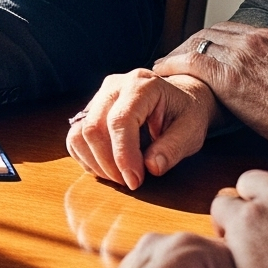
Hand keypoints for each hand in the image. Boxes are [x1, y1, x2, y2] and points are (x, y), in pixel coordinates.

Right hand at [67, 69, 217, 189]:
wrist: (180, 98)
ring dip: (95, 162)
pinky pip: (75, 136)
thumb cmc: (186, 113)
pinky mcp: (91, 110)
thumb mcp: (191, 130)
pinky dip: (86, 158)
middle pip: (93, 127)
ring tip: (119, 176)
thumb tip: (151, 167)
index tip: (135, 181)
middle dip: (108, 163)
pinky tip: (108, 168)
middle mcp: (114, 86)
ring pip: (79, 132)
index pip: (120, 120)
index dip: (123, 155)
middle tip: (130, 182)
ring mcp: (99, 96)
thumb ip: (173, 148)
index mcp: (141, 85)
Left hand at [153, 24, 267, 156]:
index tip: (195, 48)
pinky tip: (161, 70)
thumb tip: (262, 82)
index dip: (207, 40)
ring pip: (196, 43)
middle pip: (209, 33)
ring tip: (164, 64)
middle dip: (188, 43)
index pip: (227, 30)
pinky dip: (173, 64)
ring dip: (176, 53)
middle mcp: (253, 39)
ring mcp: (240, 54)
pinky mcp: (229, 74)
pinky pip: (191, 61)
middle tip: (173, 56)